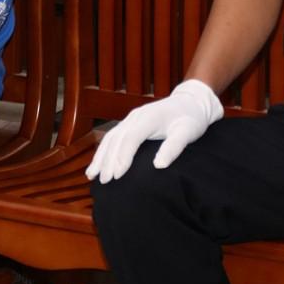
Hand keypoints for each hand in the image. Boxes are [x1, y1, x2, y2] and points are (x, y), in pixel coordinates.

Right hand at [86, 79, 221, 181]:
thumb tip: (159, 166)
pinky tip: (98, 164)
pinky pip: (113, 137)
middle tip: (104, 182)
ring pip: (110, 137)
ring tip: (92, 175)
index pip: (131, 138)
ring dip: (101, 156)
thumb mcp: (188, 132)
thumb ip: (174, 147)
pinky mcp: (130, 124)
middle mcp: (136, 117)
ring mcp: (131, 119)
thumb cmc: (191, 119)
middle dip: (108, 161)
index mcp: (149, 118)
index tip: (117, 176)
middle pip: (117, 139)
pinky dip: (103, 151)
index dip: (122, 157)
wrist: (191, 102)